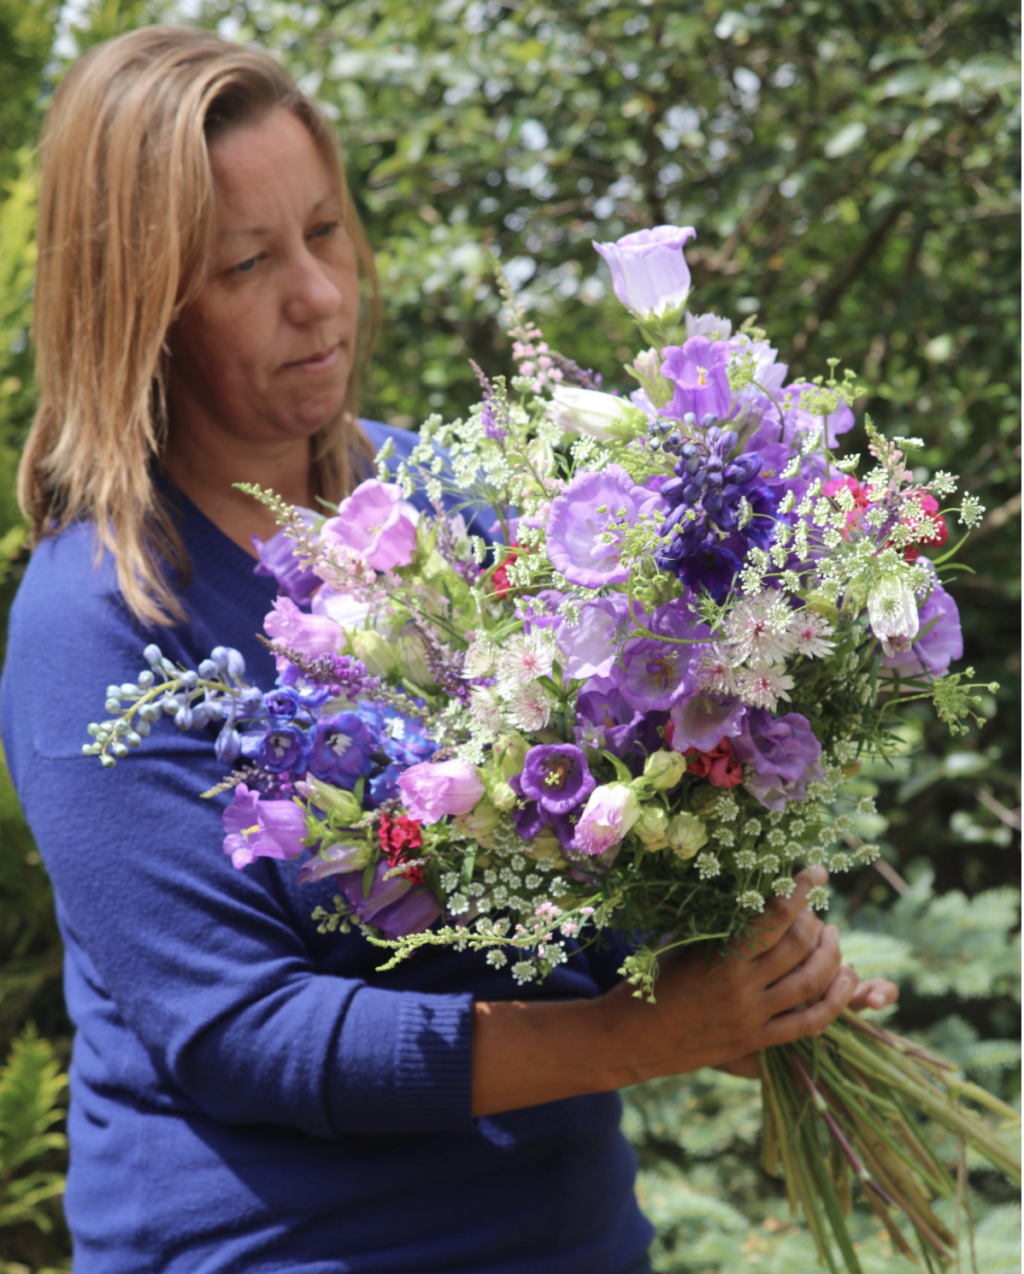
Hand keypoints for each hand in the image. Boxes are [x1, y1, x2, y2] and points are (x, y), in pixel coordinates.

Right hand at [598, 867, 862, 1084]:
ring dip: (832, 958)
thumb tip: (755, 894)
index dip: (800, 893)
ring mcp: (752, 1017)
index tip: (815, 873)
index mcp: (722, 957)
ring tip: (834, 939)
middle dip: (816, 924)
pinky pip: (809, 1023)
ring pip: (811, 984)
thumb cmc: (652, 981)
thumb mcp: (683, 945)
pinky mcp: (757, 1042)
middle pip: (798, 948)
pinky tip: (845, 983)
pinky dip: (834, 1002)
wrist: (633, 1037)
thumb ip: (721, 927)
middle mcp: (741, 987)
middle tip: (819, 913)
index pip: (774, 918)